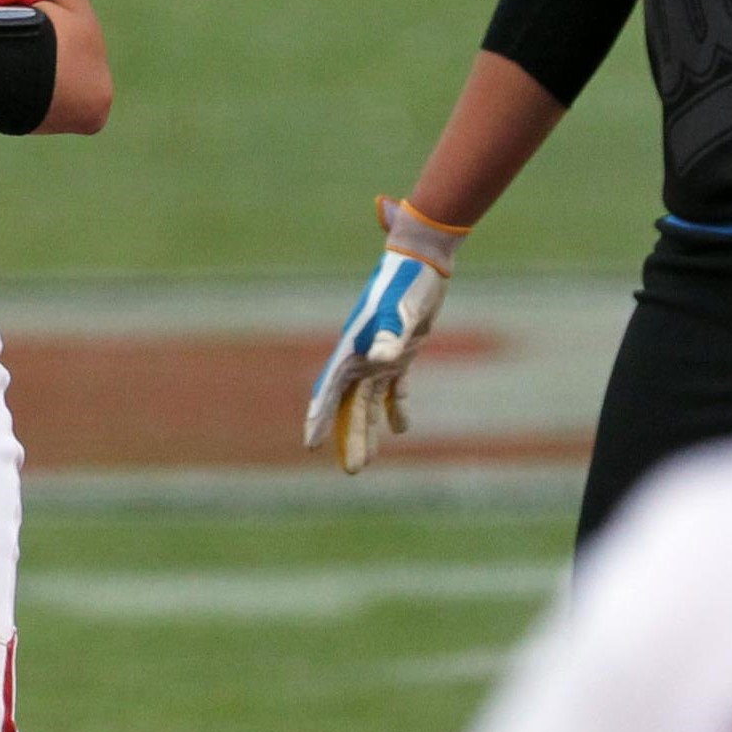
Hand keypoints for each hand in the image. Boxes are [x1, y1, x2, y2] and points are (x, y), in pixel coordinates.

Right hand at [305, 197, 468, 473]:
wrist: (421, 260)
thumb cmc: (407, 283)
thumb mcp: (402, 310)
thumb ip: (392, 335)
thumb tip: (383, 358)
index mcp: (353, 347)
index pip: (330, 389)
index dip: (320, 417)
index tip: (310, 444)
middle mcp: (361, 354)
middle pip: (349, 403)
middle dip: (348, 436)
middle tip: (353, 472)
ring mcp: (379, 353)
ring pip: (369, 401)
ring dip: (368, 429)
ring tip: (365, 462)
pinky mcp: (402, 350)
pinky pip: (394, 388)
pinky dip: (396, 407)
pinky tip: (400, 428)